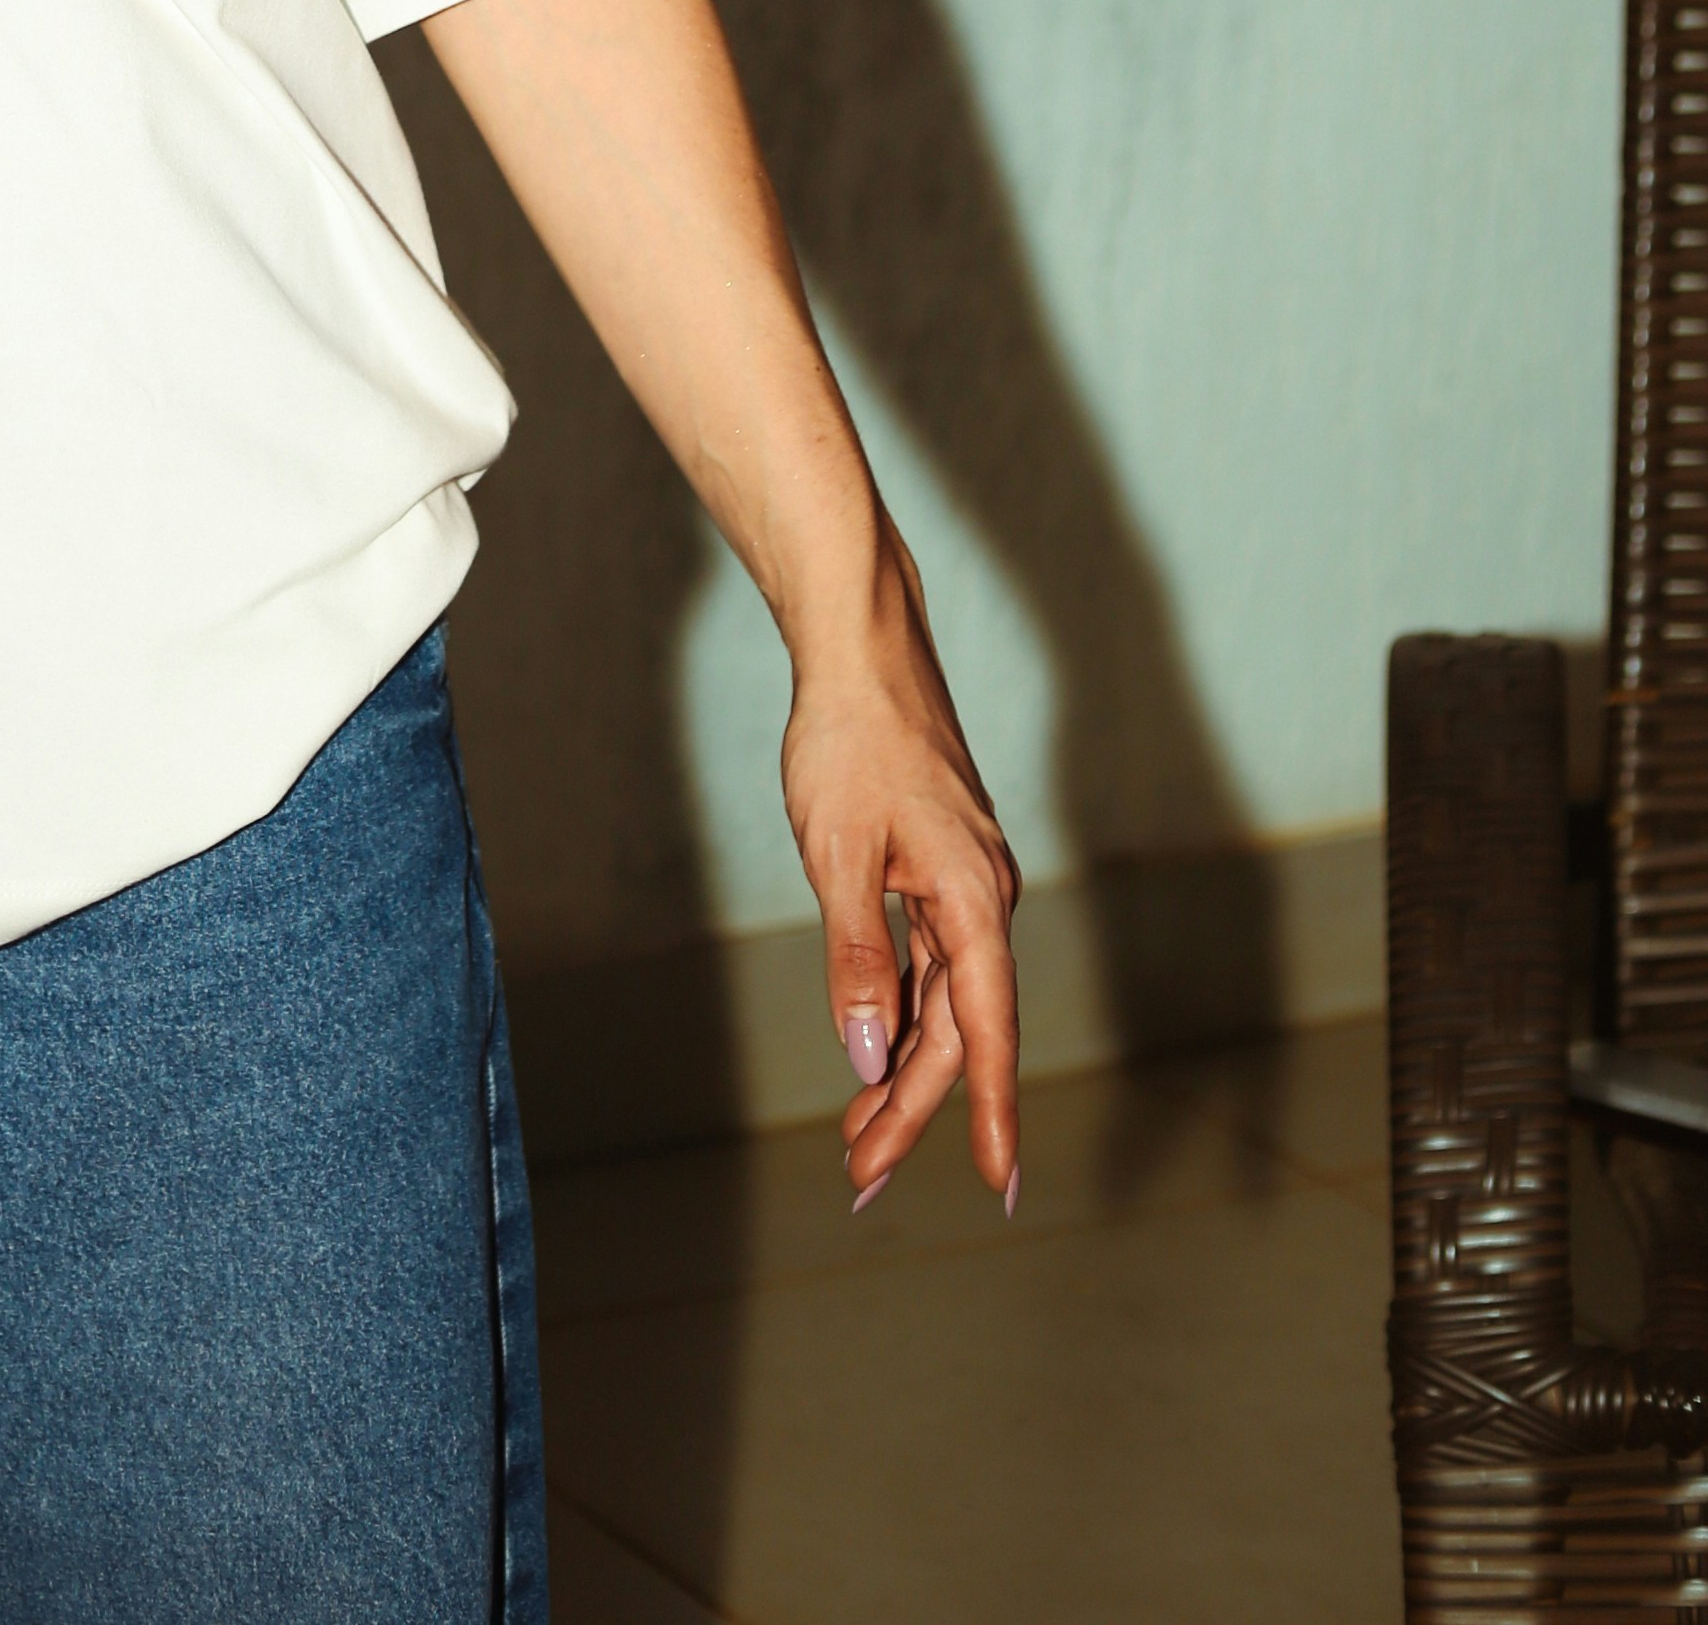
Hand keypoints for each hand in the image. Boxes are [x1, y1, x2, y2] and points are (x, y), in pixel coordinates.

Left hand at [781, 532, 1021, 1217]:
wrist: (862, 651)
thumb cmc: (849, 743)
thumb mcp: (837, 854)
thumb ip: (855, 958)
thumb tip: (866, 1055)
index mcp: (971, 901)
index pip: (986, 1031)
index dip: (991, 1112)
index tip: (999, 1184)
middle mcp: (981, 901)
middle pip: (956, 1028)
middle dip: (911, 1107)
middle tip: (862, 1177)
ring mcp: (962, 886)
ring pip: (941, 1001)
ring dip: (901, 1067)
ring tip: (857, 1136)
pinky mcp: (937, 871)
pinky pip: (929, 964)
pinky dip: (899, 1011)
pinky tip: (873, 1049)